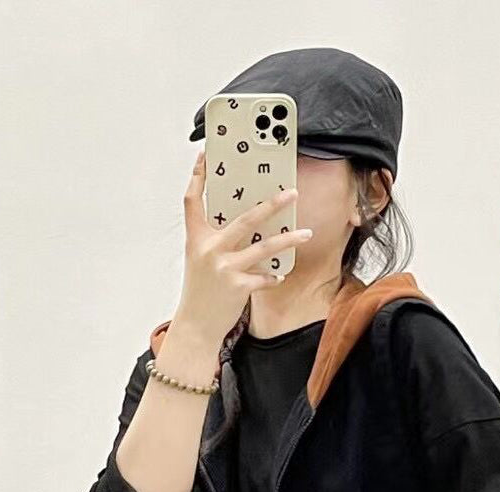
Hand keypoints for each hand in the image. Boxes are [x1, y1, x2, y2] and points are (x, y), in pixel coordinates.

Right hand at [173, 152, 313, 345]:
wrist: (196, 325)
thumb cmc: (201, 291)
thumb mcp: (200, 260)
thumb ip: (217, 240)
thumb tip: (246, 225)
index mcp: (196, 238)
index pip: (192, 200)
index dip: (198, 177)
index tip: (206, 158)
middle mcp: (209, 249)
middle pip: (244, 218)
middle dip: (271, 204)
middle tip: (291, 193)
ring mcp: (224, 267)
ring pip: (264, 247)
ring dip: (288, 239)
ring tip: (306, 233)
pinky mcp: (238, 286)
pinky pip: (266, 277)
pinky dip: (274, 276)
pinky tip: (279, 276)